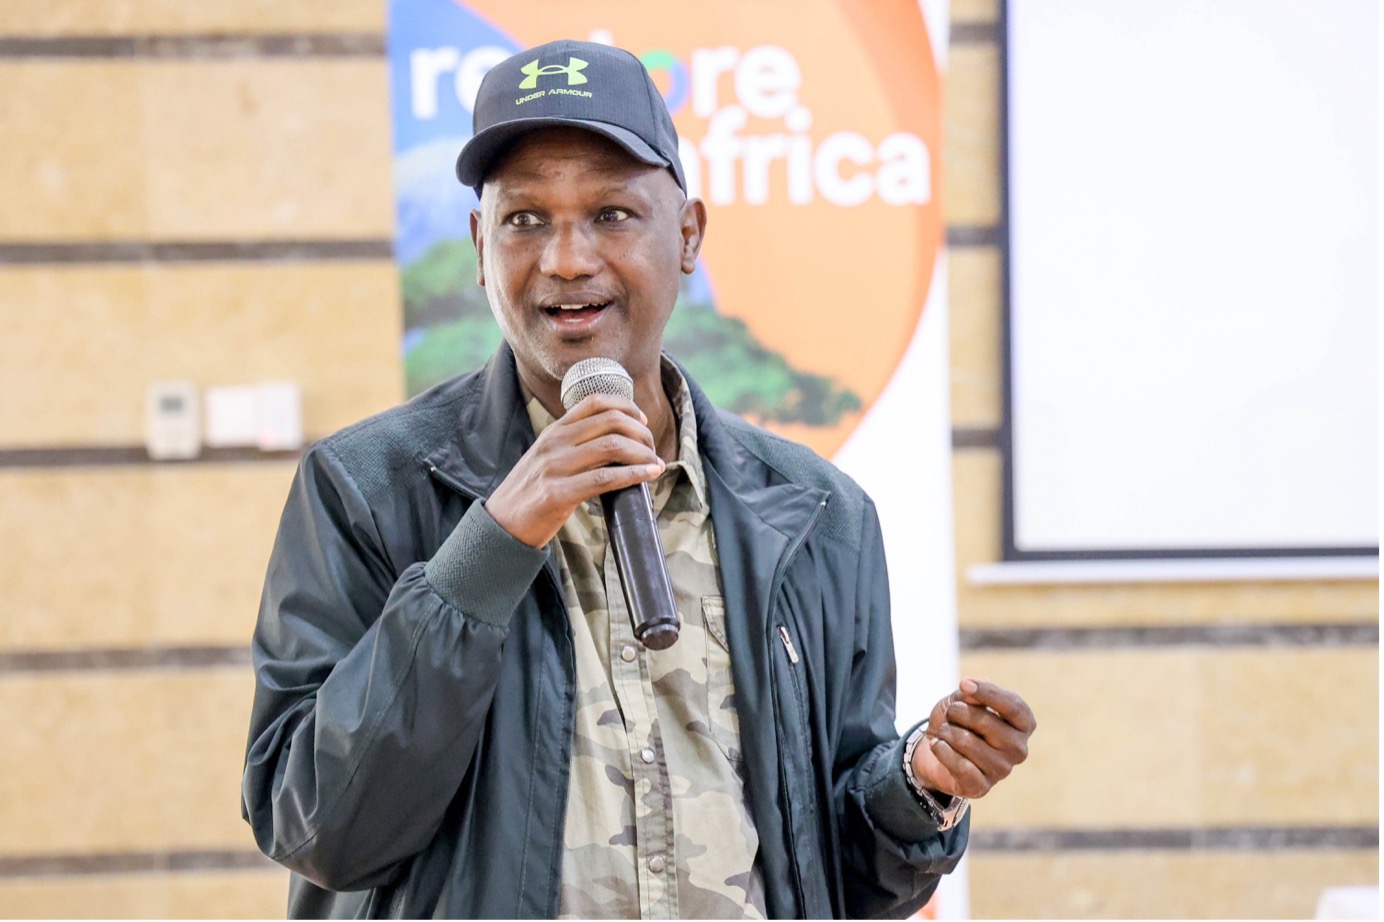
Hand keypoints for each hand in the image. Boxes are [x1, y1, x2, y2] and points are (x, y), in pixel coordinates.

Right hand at [485, 393, 665, 547]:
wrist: (500, 525)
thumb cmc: (529, 494)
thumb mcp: (546, 459)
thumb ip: (572, 447)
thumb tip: (614, 445)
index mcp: (554, 432)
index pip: (595, 402)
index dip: (625, 405)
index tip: (642, 419)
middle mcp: (555, 443)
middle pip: (610, 421)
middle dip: (641, 431)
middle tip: (652, 448)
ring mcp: (555, 467)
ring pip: (611, 445)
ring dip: (642, 452)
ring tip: (655, 463)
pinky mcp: (558, 494)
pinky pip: (604, 478)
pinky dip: (633, 474)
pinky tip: (649, 475)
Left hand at [910, 678, 1034, 799]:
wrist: (936, 748)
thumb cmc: (957, 719)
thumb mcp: (961, 699)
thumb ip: (970, 694)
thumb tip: (971, 692)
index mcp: (1023, 724)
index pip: (1014, 707)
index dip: (988, 693)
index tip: (963, 684)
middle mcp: (1019, 749)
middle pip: (987, 722)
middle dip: (958, 712)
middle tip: (950, 712)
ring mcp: (1002, 770)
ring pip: (968, 743)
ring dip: (947, 732)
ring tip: (944, 732)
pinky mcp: (982, 787)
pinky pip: (960, 765)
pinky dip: (942, 750)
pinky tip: (937, 745)